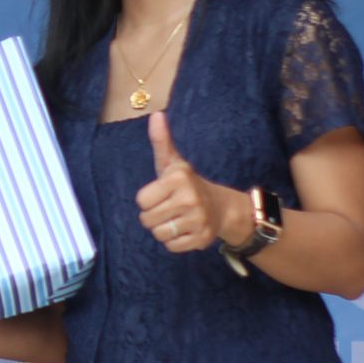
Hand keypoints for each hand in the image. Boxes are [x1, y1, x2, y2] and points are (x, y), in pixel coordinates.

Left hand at [135, 111, 244, 253]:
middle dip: (153, 216)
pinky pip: (171, 247)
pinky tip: (184, 229)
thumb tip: (156, 115)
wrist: (222, 206)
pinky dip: (174, 241)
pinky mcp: (202, 239)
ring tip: (176, 218)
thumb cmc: (187, 184)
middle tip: (168, 208)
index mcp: (179, 179)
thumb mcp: (173, 162)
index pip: (141, 200)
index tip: (161, 194)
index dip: (148, 199)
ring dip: (163, 229)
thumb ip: (161, 141)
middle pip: (147, 220)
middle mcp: (190, 199)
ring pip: (158, 234)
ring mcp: (198, 220)